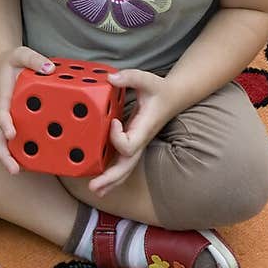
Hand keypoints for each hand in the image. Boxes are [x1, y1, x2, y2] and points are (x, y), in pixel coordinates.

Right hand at [0, 46, 54, 173]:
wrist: (5, 65)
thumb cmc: (14, 61)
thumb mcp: (22, 53)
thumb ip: (34, 59)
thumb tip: (49, 69)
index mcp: (4, 96)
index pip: (2, 112)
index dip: (5, 123)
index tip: (11, 134)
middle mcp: (5, 111)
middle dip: (4, 155)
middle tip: (14, 170)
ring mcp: (10, 119)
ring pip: (5, 142)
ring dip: (11, 158)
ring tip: (21, 173)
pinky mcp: (19, 122)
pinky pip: (19, 138)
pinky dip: (24, 151)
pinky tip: (36, 162)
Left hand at [87, 68, 172, 200]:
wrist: (173, 97)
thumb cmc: (159, 89)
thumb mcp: (147, 79)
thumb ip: (130, 77)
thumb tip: (111, 78)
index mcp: (144, 128)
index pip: (129, 144)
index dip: (117, 137)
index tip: (112, 121)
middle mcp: (140, 141)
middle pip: (127, 166)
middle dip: (111, 177)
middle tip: (94, 186)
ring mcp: (137, 145)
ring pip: (126, 169)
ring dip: (111, 181)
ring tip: (95, 190)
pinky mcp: (132, 144)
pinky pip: (123, 163)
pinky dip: (112, 175)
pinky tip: (100, 183)